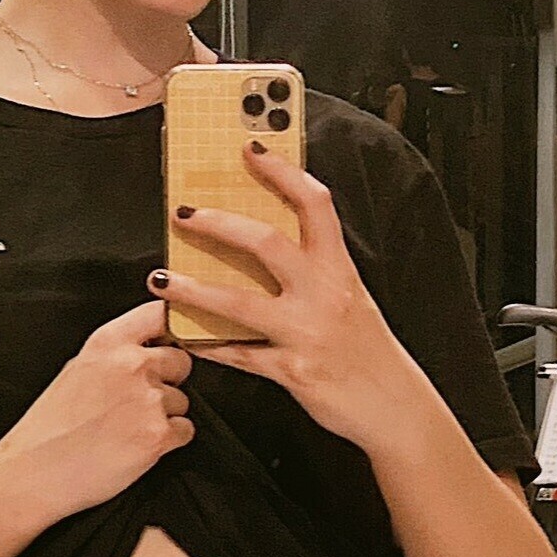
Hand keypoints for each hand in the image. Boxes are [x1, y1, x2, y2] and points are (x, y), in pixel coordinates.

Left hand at [147, 139, 411, 450]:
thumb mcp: (350, 300)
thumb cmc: (369, 352)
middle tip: (184, 213)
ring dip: (193, 288)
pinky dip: (210, 345)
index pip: (313, 205)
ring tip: (162, 279)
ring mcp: (307, 333)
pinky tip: (186, 336)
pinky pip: (240, 355)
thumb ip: (315, 273)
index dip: (281, 172)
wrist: (395, 408)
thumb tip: (266, 247)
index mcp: (340, 270)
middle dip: (218, 224)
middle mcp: (325, 294)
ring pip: (239, 302)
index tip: (250, 149)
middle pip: (266, 243)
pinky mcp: (293, 371)